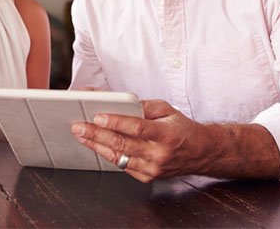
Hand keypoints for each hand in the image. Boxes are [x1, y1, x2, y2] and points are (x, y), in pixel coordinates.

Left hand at [70, 100, 210, 182]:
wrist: (200, 153)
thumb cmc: (182, 129)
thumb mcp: (167, 110)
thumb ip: (143, 107)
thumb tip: (118, 103)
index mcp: (166, 134)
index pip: (137, 128)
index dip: (116, 122)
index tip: (98, 116)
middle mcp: (159, 154)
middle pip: (123, 144)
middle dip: (97, 134)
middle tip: (79, 126)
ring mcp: (153, 168)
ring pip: (118, 158)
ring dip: (97, 146)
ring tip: (82, 135)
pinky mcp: (148, 177)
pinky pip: (123, 166)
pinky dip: (108, 155)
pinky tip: (97, 145)